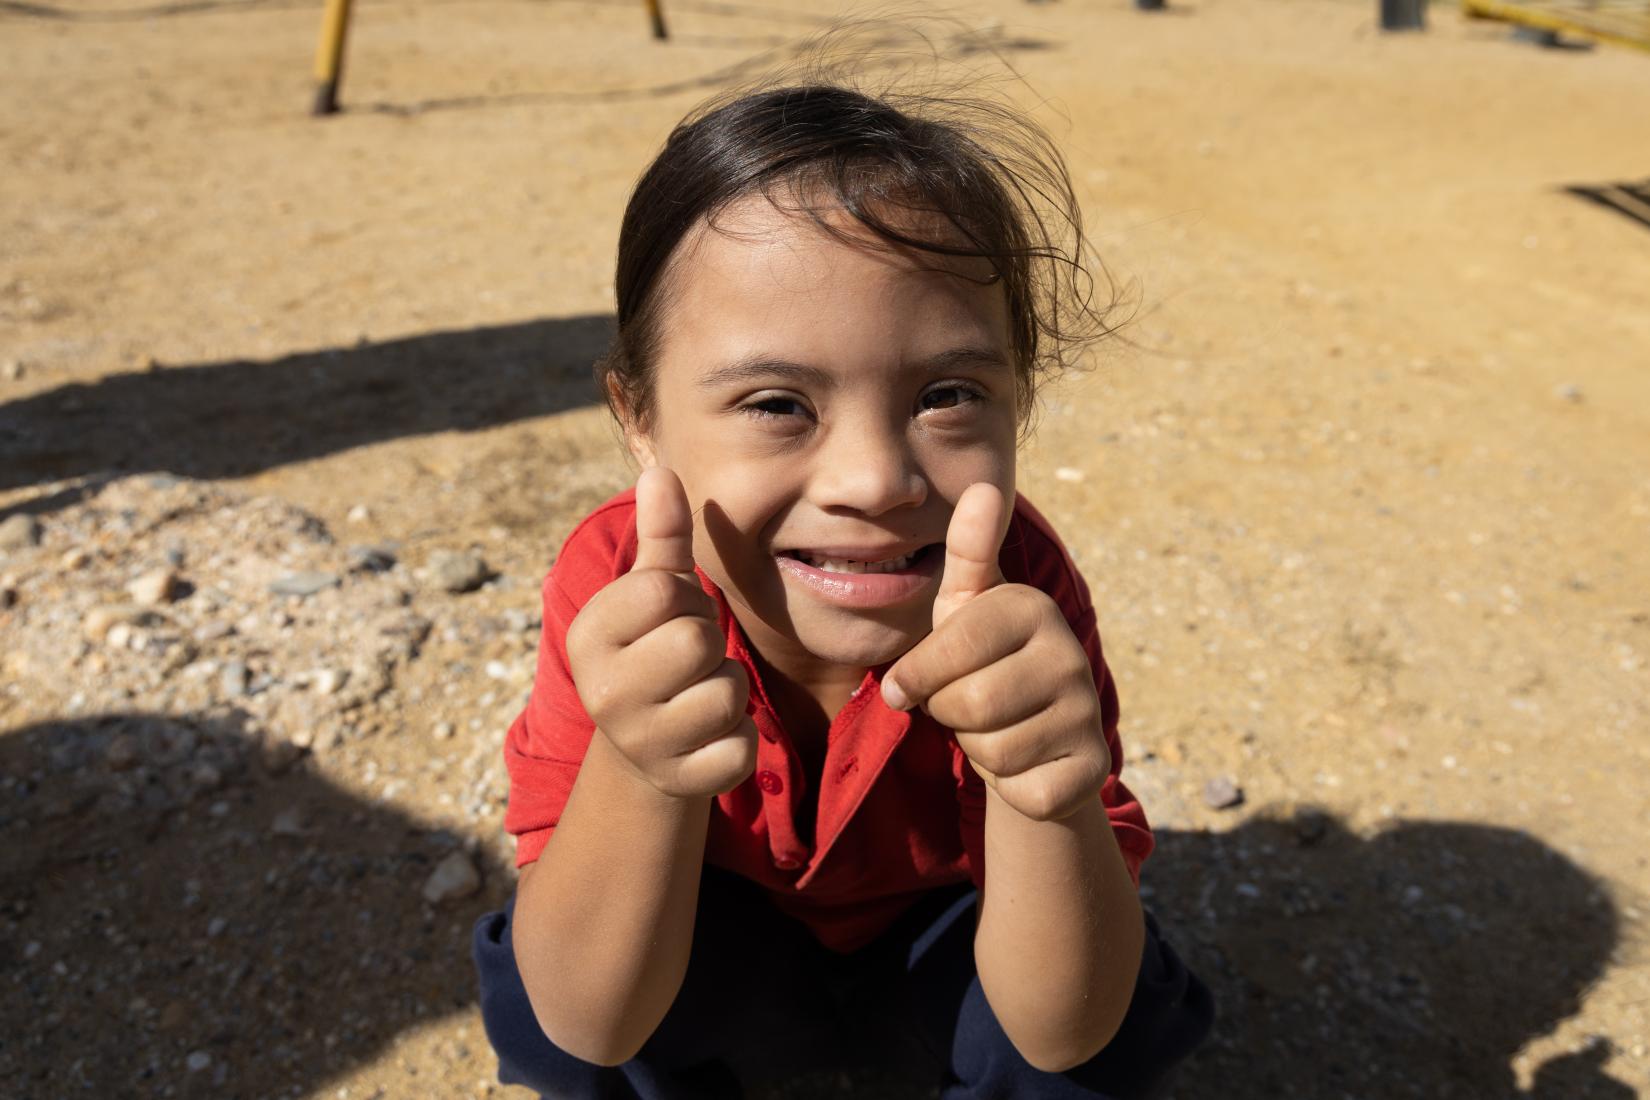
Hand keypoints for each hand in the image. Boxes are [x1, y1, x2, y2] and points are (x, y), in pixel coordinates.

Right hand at [566, 467, 757, 798]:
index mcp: (589, 635)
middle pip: (698, 641)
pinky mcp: (682, 781)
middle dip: (708, 645)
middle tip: (687, 661)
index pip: (663, 590)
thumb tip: (660, 470)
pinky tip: (709, 737)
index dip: (683, 598)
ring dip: (728, 689)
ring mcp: (640, 743)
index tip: (668, 618)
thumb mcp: (654, 592)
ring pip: (727, 693)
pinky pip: (742, 745)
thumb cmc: (652, 649)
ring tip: (697, 694)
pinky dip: (739, 738)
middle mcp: (604, 692)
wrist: (644, 750)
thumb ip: (661, 535)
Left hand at [882, 483, 1110, 821]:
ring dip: (976, 748)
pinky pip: (1018, 787)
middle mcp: (1068, 654)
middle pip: (967, 703)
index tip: (913, 683)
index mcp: (1030, 608)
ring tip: (995, 727)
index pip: (947, 651)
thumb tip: (983, 484)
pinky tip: (1022, 759)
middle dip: (948, 714)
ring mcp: (1087, 712)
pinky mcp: (1091, 768)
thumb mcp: (963, 609)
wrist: (1035, 738)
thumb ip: (967, 551)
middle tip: (965, 704)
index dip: (918, 677)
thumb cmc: (983, 663)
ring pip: (991, 748)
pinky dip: (1006, 783)